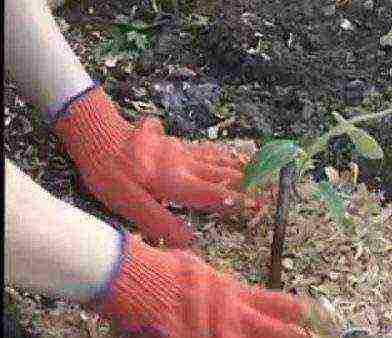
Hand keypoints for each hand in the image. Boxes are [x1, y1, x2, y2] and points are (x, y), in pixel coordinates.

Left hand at [54, 86, 264, 246]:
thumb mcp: (127, 202)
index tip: (258, 205)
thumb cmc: (109, 171)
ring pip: (215, 160)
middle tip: (267, 188)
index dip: (237, 201)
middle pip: (220, 175)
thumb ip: (158, 221)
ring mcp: (179, 153)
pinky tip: (225, 153)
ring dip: (236, 166)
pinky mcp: (172, 145)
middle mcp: (183, 166)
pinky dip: (221, 153)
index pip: (213, 194)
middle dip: (245, 182)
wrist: (97, 133)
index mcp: (175, 183)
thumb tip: (188, 239)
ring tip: (256, 168)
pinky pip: (204, 149)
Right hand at [95, 234, 337, 337]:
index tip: (319, 314)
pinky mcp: (188, 337)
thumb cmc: (159, 267)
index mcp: (231, 291)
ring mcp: (209, 328)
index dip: (299, 310)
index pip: (275, 302)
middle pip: (272, 328)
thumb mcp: (194, 270)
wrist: (129, 272)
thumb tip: (223, 289)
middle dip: (295, 336)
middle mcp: (227, 310)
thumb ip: (213, 284)